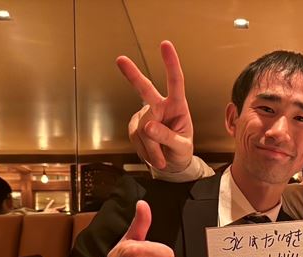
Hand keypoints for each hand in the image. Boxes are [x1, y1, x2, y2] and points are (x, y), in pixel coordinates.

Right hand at [116, 40, 193, 171]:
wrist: (173, 164)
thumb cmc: (181, 151)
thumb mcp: (182, 147)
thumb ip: (167, 137)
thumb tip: (148, 127)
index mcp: (178, 106)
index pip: (176, 82)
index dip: (171, 64)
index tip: (165, 46)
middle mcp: (161, 107)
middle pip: (145, 90)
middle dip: (133, 75)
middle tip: (121, 60)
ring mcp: (146, 116)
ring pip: (142, 129)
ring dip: (151, 147)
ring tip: (161, 158)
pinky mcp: (135, 126)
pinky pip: (135, 138)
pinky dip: (144, 151)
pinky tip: (152, 154)